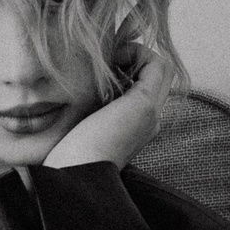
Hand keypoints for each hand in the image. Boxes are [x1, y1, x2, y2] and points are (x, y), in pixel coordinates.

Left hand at [40, 51, 172, 172]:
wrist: (73, 176)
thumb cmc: (69, 154)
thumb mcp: (82, 121)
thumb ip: (91, 102)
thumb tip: (84, 79)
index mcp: (136, 125)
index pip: (144, 84)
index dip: (129, 66)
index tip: (103, 64)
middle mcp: (150, 119)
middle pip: (156, 74)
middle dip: (134, 55)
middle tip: (108, 54)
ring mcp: (151, 112)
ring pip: (160, 67)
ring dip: (137, 52)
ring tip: (111, 56)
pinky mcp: (144, 105)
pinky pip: (156, 65)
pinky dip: (137, 53)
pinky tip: (112, 59)